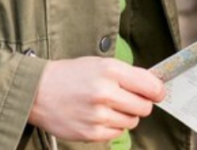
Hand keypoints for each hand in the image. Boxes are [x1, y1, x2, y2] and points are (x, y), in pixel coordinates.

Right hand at [28, 57, 165, 142]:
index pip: (150, 86)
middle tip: (128, 99)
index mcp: (110, 71)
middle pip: (144, 107)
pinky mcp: (91, 133)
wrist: (38, 92)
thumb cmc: (72, 75)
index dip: (158, 91)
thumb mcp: (99, 64)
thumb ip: (127, 74)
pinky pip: (117, 133)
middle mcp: (105, 93)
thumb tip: (154, 87)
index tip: (158, 93)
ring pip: (132, 121)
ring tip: (108, 106)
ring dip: (126, 115)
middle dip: (141, 104)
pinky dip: (113, 126)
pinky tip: (99, 116)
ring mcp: (98, 115)